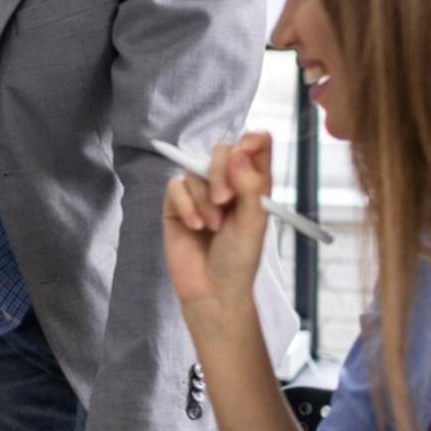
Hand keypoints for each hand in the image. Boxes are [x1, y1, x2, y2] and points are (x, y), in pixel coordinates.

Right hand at [162, 132, 273, 315]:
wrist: (213, 289)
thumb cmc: (239, 258)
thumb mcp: (254, 221)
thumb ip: (249, 184)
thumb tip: (238, 151)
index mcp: (253, 183)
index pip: (255, 145)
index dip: (251, 141)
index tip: (245, 151)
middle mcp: (227, 182)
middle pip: (222, 150)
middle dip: (220, 171)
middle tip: (225, 200)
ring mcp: (200, 192)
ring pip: (195, 171)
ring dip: (204, 201)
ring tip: (212, 227)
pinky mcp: (176, 204)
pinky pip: (175, 187)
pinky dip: (186, 206)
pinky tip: (194, 227)